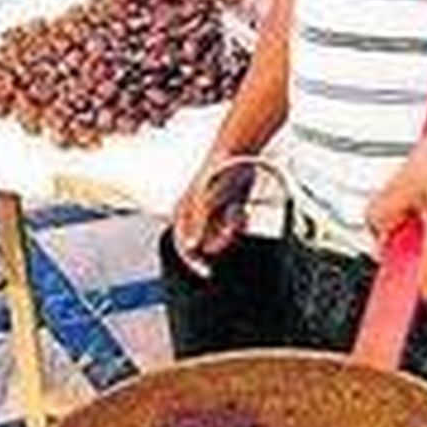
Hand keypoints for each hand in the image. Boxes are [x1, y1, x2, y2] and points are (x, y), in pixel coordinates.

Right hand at [171, 154, 255, 277]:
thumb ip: (198, 225)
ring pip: (221, 235)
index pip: (182, 245)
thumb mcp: (205, 201)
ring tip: (239, 213)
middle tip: (231, 228)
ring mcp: (212, 212)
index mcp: (183, 213)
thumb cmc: (216, 175)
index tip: (206, 273)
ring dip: (231, 230)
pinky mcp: (227, 209)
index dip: (192, 261)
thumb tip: (192, 247)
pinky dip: (238, 222)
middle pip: (205, 242)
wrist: (236, 153)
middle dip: (220, 240)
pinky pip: (232, 226)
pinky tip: (243, 212)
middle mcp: (195, 215)